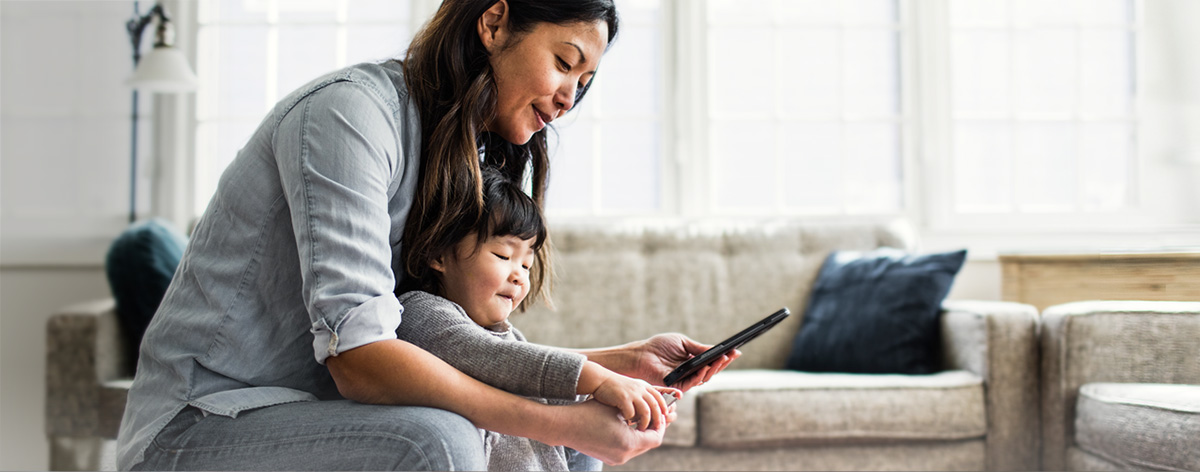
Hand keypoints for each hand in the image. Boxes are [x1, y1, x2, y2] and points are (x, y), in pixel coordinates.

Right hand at [543, 400, 675, 465]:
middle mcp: (624, 455)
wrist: (566, 426)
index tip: (661, 416)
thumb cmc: (590, 412)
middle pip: (648, 445)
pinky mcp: (609, 458)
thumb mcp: (617, 409)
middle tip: (653, 419)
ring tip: (639, 422)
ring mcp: (616, 459)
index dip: (661, 426)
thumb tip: (653, 412)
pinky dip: (631, 439)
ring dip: (641, 436)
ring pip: (638, 448)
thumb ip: (637, 413)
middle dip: (652, 431)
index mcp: (629, 443)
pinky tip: (626, 427)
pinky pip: (627, 450)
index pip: (656, 438)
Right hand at [592, 373, 681, 430]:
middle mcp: (640, 389)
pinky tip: (626, 422)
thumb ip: (641, 396)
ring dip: (645, 423)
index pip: (659, 397)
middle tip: (656, 428)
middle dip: (658, 419)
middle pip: (655, 406)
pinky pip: (631, 413)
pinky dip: (630, 420)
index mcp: (643, 386)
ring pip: (646, 411)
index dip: (664, 407)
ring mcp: (632, 393)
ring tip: (641, 430)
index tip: (666, 417)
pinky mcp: (622, 398)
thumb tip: (648, 412)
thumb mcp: (632, 388)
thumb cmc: (615, 388)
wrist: (600, 380)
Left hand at [629, 333, 740, 391]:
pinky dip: (700, 375)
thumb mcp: (683, 343)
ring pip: (705, 377)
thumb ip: (699, 348)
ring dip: (714, 368)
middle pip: (712, 370)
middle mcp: (692, 372)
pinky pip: (692, 382)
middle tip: (731, 355)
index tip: (735, 351)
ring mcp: (686, 380)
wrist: (642, 354)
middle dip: (723, 363)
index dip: (724, 357)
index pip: (712, 361)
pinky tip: (705, 367)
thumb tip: (717, 349)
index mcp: (694, 361)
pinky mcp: (678, 386)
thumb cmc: (660, 346)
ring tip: (721, 359)